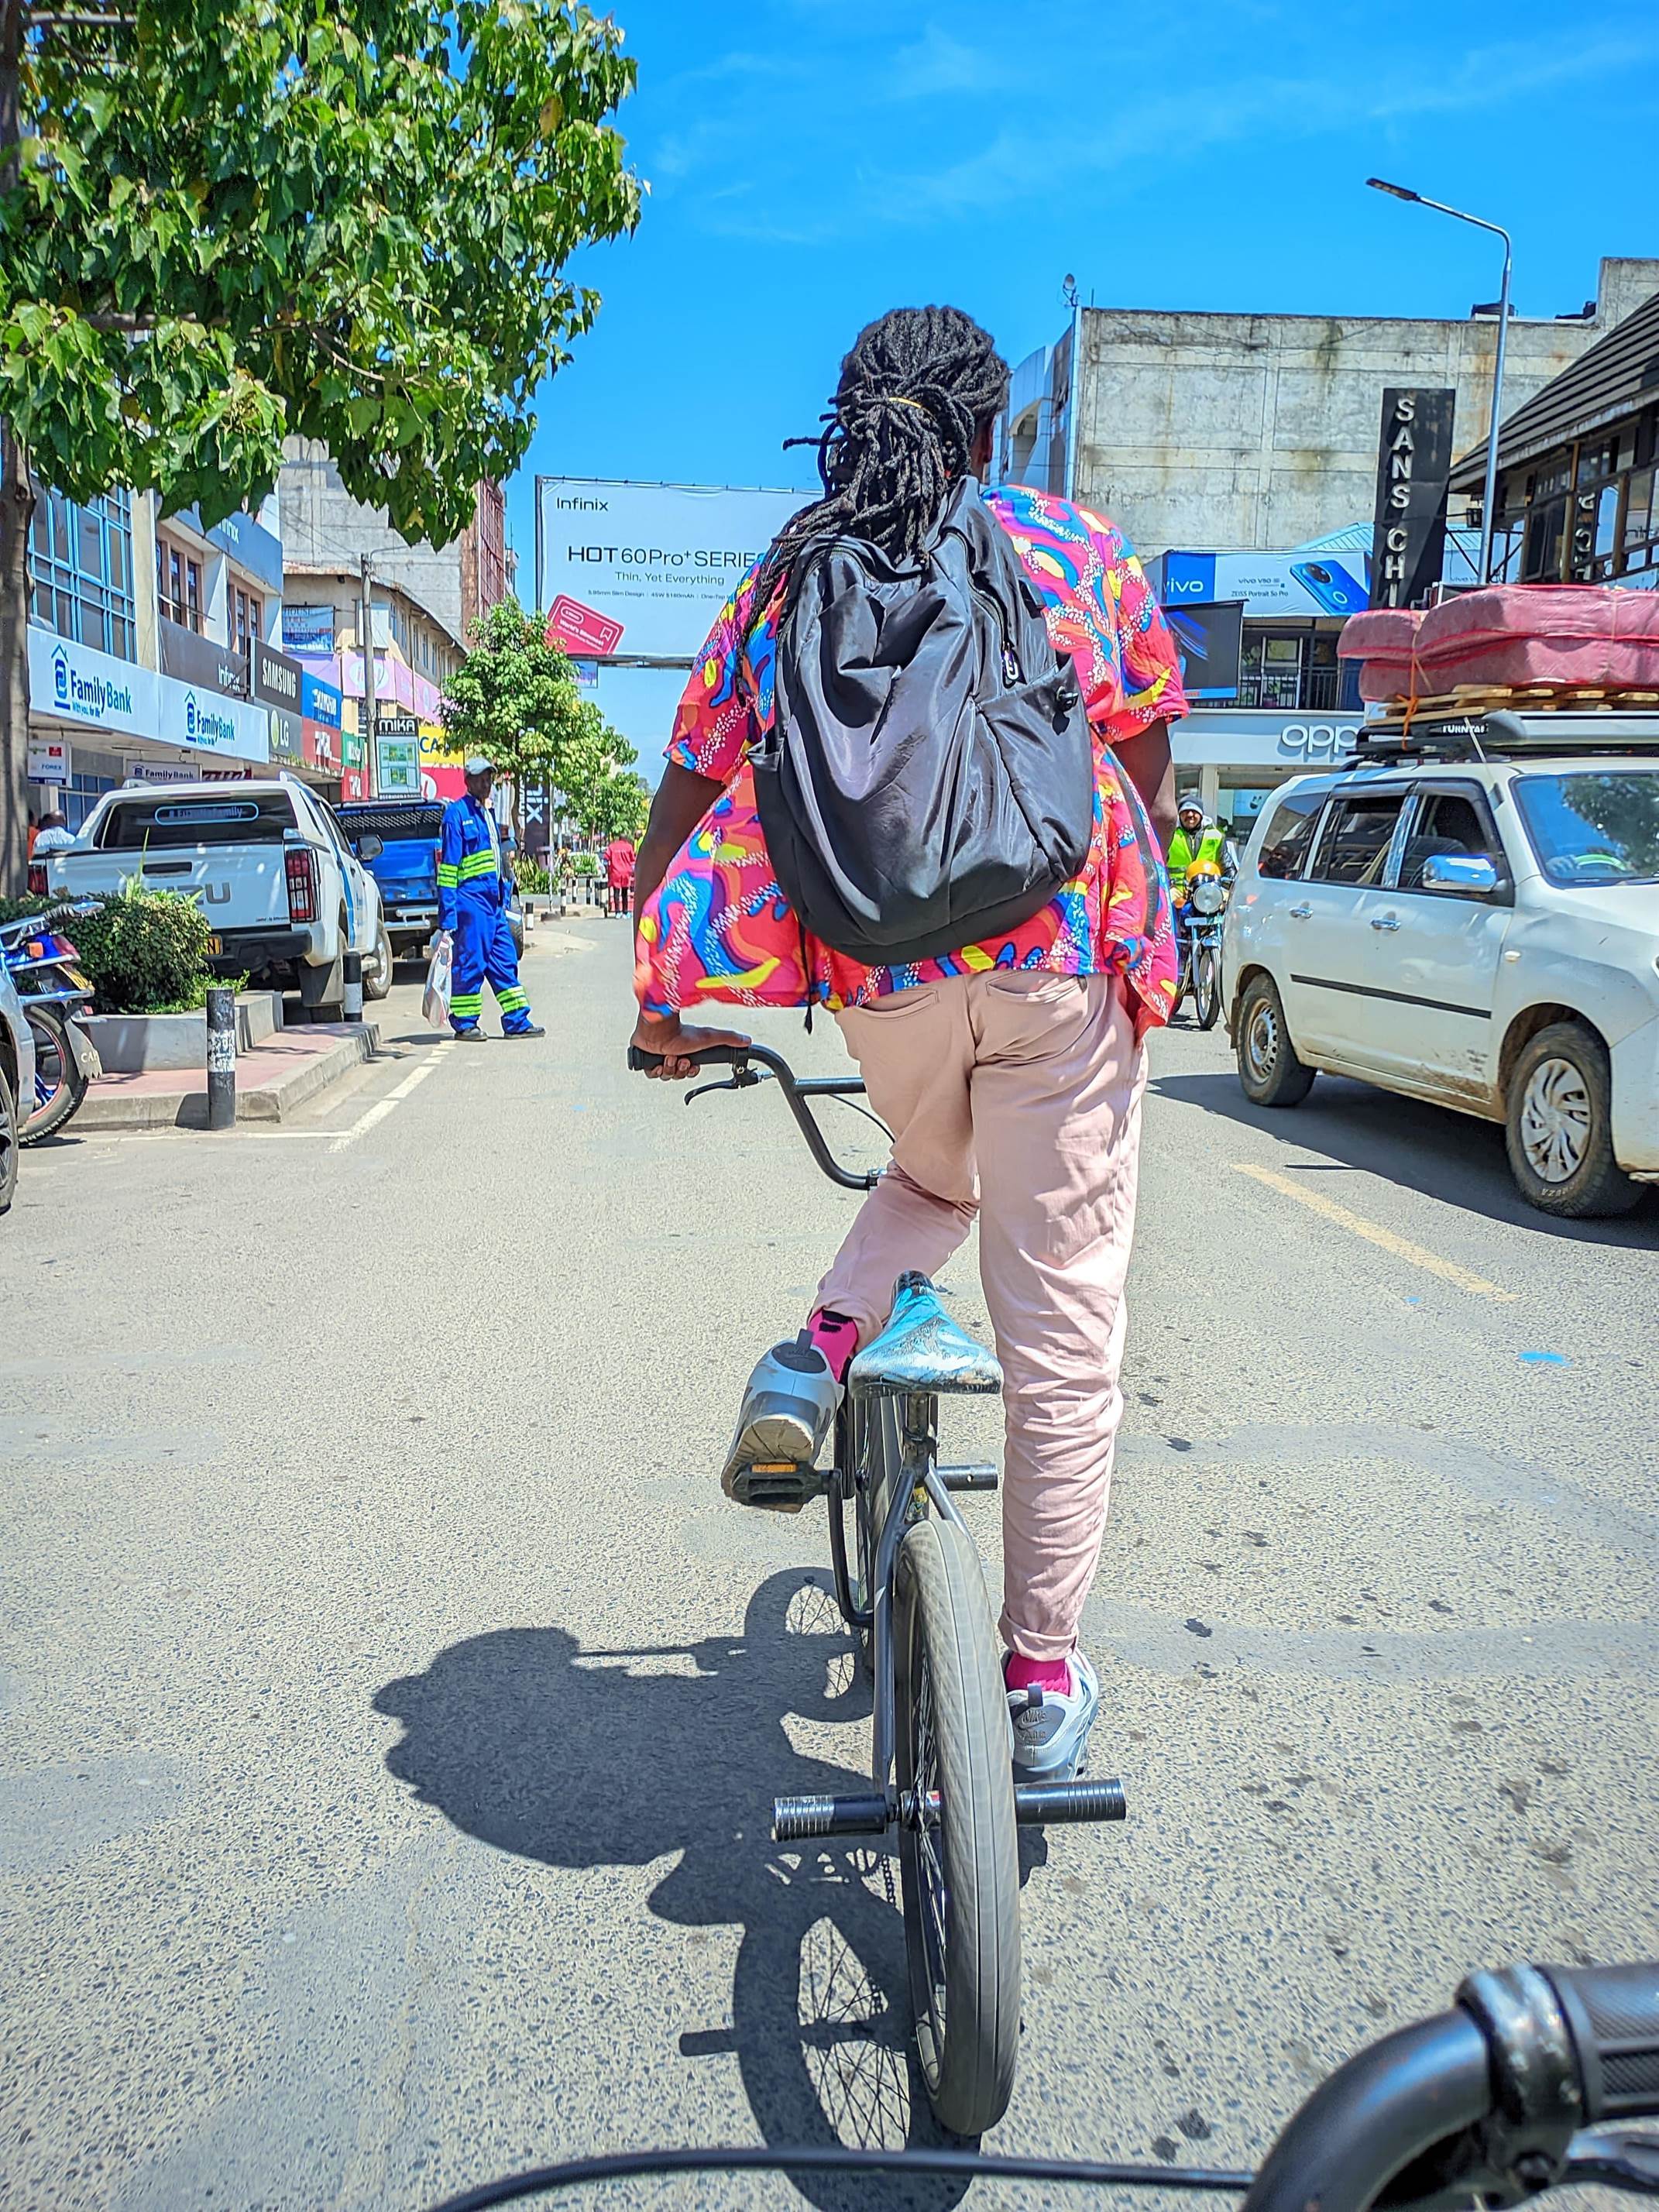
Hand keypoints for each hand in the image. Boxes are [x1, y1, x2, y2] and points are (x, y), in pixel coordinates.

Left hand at [630, 1010, 749, 1079]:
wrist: (659, 1031)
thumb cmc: (680, 1032)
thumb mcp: (710, 1038)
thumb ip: (729, 1039)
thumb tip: (747, 1040)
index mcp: (685, 1050)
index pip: (689, 1070)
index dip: (690, 1072)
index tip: (691, 1066)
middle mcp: (671, 1053)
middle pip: (677, 1075)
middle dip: (680, 1070)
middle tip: (681, 1060)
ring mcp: (657, 1057)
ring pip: (665, 1075)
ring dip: (669, 1067)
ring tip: (670, 1056)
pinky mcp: (644, 1060)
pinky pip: (650, 1074)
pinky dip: (655, 1070)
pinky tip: (658, 1060)